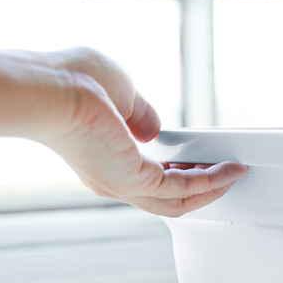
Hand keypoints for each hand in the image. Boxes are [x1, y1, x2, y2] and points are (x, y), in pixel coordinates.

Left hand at [16, 47, 246, 215]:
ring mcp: (122, 183)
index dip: (176, 170)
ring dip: (210, 189)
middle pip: (165, 198)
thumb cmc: (70, 81)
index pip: (146, 176)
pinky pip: (183, 189)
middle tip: (226, 173)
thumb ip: (140, 111)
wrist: (47, 89)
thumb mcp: (118, 89)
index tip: (200, 160)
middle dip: (199, 186)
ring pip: (177, 201)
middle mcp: (111, 178)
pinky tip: (230, 170)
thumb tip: (156, 130)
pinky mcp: (134, 180)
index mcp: (103, 158)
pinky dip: (210, 182)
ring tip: (235, 174)